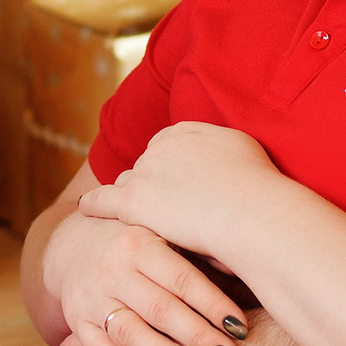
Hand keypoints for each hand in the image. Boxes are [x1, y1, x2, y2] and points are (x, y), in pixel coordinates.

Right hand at [38, 204, 247, 345]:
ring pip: (130, 333)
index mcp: (138, 242)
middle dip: (198, 337)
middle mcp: (111, 269)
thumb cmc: (138, 243)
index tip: (240, 328)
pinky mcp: (75, 321)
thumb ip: (199, 253)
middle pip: (160, 310)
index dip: (213, 306)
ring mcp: (89, 297)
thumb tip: (248, 269)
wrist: (74, 244)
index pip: (182, 279)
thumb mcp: (164, 233)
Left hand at [73, 121, 283, 263]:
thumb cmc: (258, 188)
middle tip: (159, 205)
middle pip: (145, 166)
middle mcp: (161, 147)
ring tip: (129, 214)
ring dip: (130, 198)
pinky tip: (87, 208)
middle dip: (150, 183)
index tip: (173, 183)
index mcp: (186, 131)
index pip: (165, 147)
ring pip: (127, 184)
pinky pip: (104, 199)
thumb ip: (223, 149)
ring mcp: (145, 172)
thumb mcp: (244, 150)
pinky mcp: (134, 201)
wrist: (252, 211)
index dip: (168, 168)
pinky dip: (94, 204)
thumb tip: (222, 156)